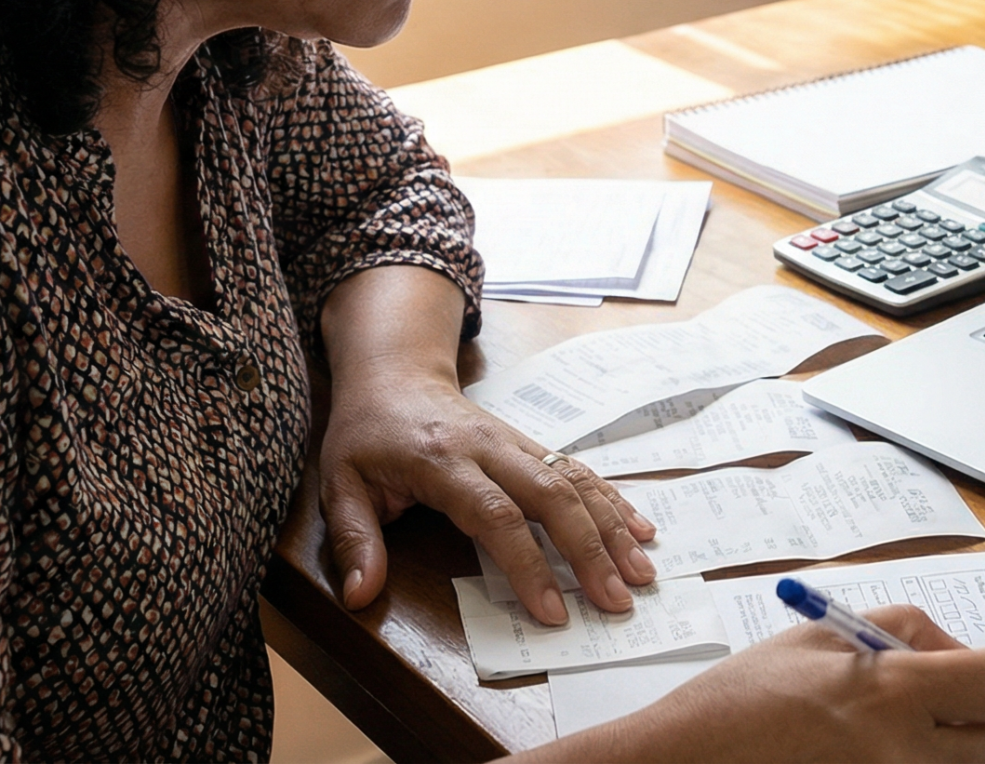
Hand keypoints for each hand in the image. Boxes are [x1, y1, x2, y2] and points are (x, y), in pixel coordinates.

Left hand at [317, 360, 656, 625]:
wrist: (394, 373)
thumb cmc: (367, 434)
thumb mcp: (341, 484)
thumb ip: (353, 540)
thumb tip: (359, 596)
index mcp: (443, 461)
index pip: (495, 514)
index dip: (527, 563)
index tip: (552, 611)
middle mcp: (490, 448)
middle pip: (551, 495)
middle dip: (590, 550)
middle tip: (618, 600)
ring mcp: (517, 442)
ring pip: (574, 480)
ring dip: (612, 526)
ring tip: (643, 571)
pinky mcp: (531, 443)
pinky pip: (579, 469)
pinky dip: (613, 499)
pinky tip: (641, 528)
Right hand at [527, 606, 984, 763]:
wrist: (690, 761)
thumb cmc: (745, 699)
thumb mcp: (824, 635)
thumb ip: (905, 630)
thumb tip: (961, 653)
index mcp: (894, 690)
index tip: (978, 678)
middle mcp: (905, 752)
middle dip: (976, 725)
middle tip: (932, 715)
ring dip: (949, 757)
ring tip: (893, 741)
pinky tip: (872, 761)